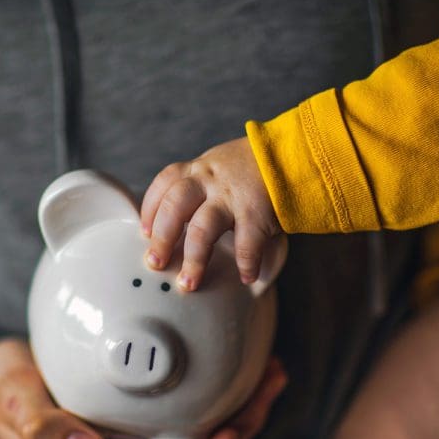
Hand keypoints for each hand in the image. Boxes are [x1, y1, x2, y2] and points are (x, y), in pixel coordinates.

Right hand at [0, 338, 286, 438]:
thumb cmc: (2, 396)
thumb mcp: (15, 402)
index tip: (229, 436)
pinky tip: (238, 376)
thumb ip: (42, 428)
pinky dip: (217, 406)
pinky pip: (187, 430)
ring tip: (266, 375)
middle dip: (238, 438)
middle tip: (265, 387)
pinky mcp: (137, 436)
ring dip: (237, 419)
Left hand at [141, 137, 280, 290]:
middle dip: (162, 238)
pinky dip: (246, 262)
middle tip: (155, 263)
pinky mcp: (257, 212)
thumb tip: (175, 227)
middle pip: (175, 206)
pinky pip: (247, 242)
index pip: (164, 184)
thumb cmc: (253, 169)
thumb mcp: (219, 168)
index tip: (144, 233)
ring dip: (194, 259)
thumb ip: (199, 188)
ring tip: (189, 282)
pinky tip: (246, 276)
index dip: (150, 209)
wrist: (294, 155)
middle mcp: (210, 181)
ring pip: (203, 228)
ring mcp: (233, 196)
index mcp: (198, 169)